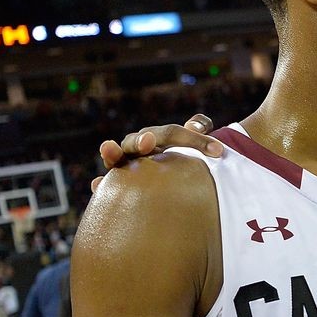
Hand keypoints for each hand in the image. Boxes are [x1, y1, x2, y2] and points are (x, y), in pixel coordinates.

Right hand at [91, 114, 221, 192]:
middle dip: (144, 140)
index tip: (218, 151)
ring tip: (108, 148)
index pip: (175, 134)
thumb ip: (198, 135)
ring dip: (111, 152)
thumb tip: (201, 130)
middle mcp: (140, 148)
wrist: (170, 186)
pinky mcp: (117, 185)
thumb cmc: (185, 166)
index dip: (195, 139)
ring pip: (117, 156)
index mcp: (160, 138)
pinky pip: (107, 184)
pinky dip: (102, 184)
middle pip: (139, 140)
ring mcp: (126, 165)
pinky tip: (98, 185)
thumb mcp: (195, 152)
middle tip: (150, 142)